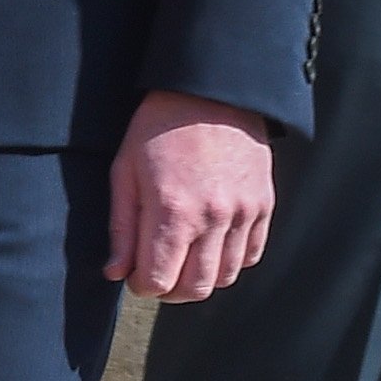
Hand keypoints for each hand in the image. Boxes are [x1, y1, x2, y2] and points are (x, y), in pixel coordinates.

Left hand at [107, 89, 274, 301]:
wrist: (211, 90)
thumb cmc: (160, 126)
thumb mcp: (126, 170)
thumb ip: (122, 226)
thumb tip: (116, 272)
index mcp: (172, 211)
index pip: (158, 280)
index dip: (142, 285)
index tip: (135, 275)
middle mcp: (213, 219)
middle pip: (196, 288)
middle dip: (171, 290)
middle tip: (157, 273)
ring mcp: (243, 214)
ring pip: (226, 277)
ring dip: (201, 278)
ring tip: (183, 258)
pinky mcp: (264, 206)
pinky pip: (251, 255)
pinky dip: (231, 260)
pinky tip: (212, 244)